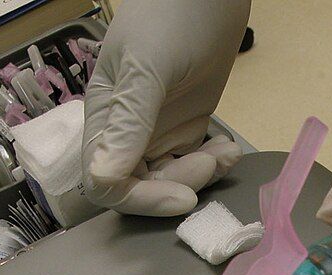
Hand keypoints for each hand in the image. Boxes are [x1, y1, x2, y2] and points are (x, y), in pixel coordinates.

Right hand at [82, 0, 248, 216]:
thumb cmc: (171, 13)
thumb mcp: (146, 67)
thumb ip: (127, 123)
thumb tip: (102, 177)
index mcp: (104, 117)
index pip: (106, 182)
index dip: (140, 199)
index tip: (180, 196)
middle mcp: (126, 131)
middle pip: (139, 187)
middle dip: (174, 187)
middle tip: (209, 165)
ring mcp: (158, 130)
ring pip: (169, 179)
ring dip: (199, 177)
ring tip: (223, 153)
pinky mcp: (187, 126)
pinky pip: (194, 162)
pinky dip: (213, 164)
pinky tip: (228, 149)